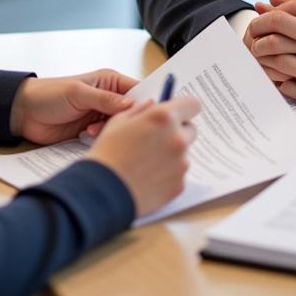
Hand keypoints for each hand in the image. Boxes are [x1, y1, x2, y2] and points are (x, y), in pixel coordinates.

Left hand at [9, 70, 137, 144]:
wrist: (24, 113)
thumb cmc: (49, 94)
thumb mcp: (78, 94)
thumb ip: (106, 100)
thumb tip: (133, 105)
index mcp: (110, 81)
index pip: (138, 90)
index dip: (147, 102)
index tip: (150, 116)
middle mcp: (109, 97)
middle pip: (132, 112)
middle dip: (126, 120)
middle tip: (115, 125)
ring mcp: (100, 115)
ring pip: (120, 127)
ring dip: (111, 130)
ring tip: (92, 129)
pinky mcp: (91, 131)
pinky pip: (107, 137)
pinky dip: (101, 138)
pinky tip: (87, 135)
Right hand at [88, 96, 200, 216]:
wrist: (102, 192)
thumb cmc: (107, 153)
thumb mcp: (119, 121)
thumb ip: (141, 109)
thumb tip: (152, 105)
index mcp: (163, 118)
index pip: (193, 104)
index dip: (184, 107)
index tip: (177, 112)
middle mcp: (177, 139)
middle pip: (190, 129)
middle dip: (177, 131)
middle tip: (157, 138)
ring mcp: (181, 164)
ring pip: (183, 153)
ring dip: (171, 153)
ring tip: (146, 162)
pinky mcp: (179, 185)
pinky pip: (178, 173)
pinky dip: (168, 174)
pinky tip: (148, 176)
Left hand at [247, 0, 295, 102]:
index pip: (288, 10)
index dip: (270, 14)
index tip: (259, 19)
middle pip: (281, 33)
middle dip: (261, 36)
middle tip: (250, 39)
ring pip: (284, 57)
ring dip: (266, 58)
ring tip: (257, 57)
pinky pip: (295, 81)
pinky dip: (281, 77)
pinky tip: (273, 74)